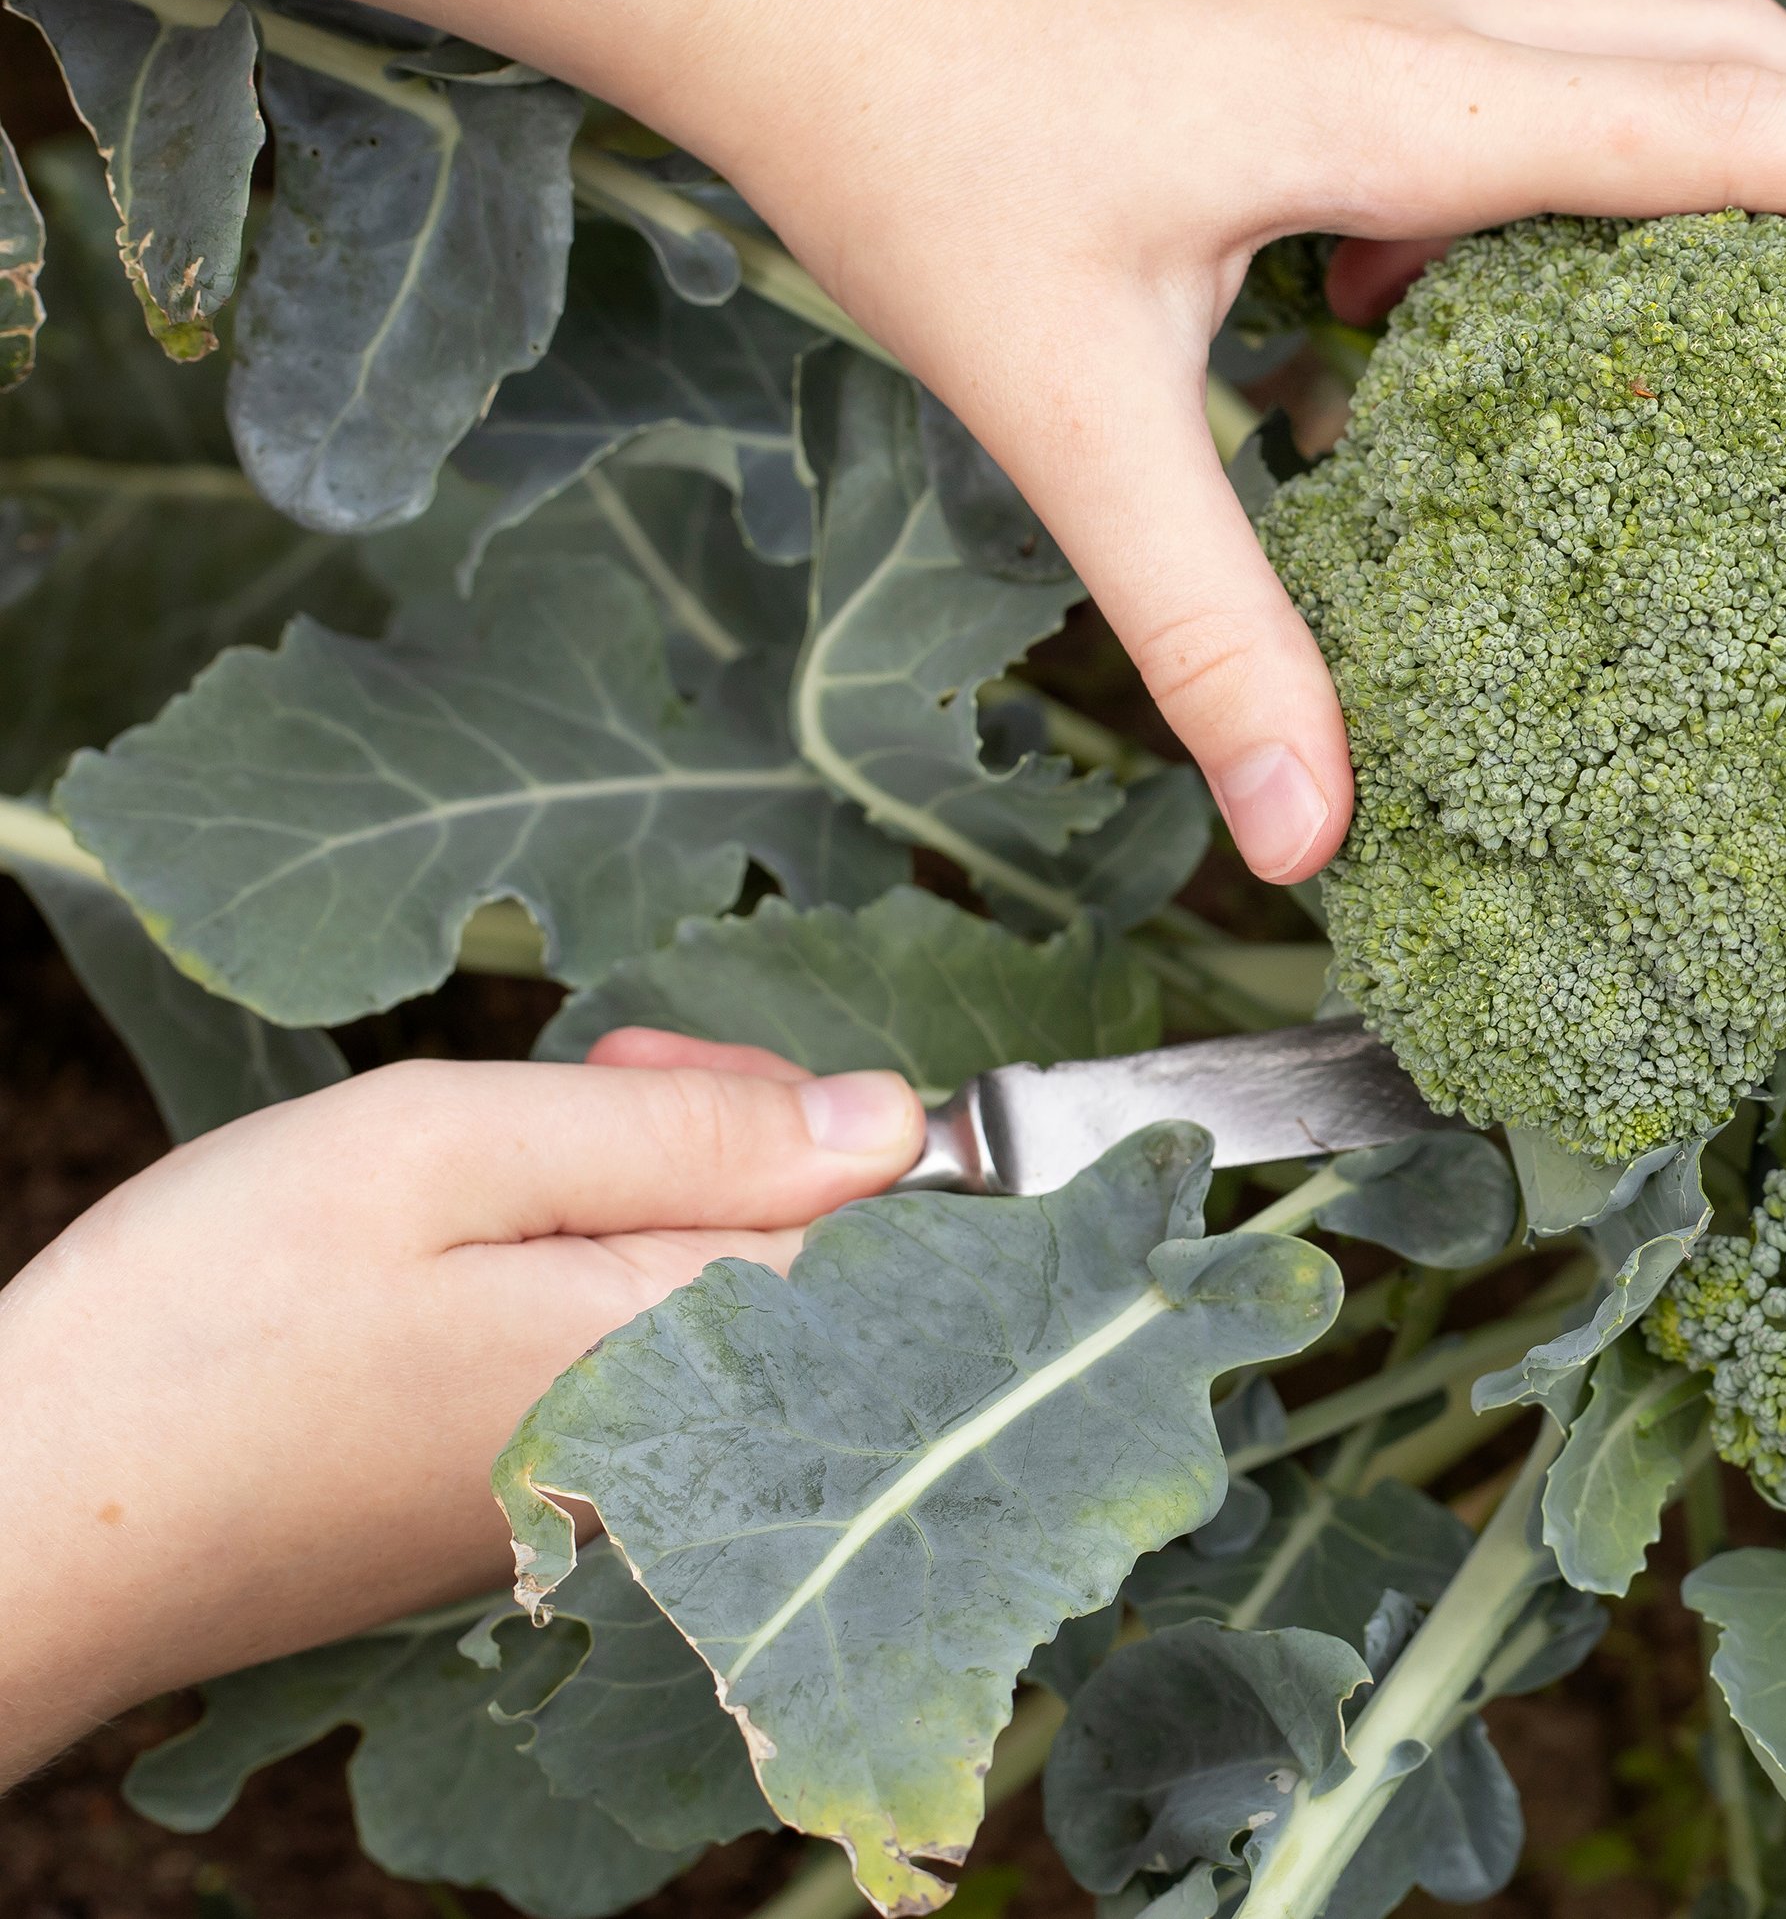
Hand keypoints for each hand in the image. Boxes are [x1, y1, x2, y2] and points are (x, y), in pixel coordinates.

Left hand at [0, 0, 1785, 886]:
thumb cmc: (914, 159)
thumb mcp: (1079, 421)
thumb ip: (1217, 631)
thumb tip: (1314, 839)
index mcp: (1402, 105)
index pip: (1722, 127)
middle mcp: (1426, 13)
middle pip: (1731, 45)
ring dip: (1779, 79)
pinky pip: (1553, 2)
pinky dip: (1640, 69)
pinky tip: (1583, 193)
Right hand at [0, 1035, 918, 1778]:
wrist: (25, 1529)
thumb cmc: (207, 1321)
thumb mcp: (446, 1149)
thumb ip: (685, 1129)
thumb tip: (887, 1118)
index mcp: (682, 1356)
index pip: (890, 1225)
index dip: (810, 1112)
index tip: (660, 1065)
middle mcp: (677, 1454)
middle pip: (808, 1263)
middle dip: (728, 1141)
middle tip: (585, 1075)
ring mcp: (607, 1498)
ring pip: (711, 1306)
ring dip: (643, 1202)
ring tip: (500, 1156)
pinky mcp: (535, 1511)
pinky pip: (630, 1368)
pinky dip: (581, 1283)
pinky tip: (475, 1254)